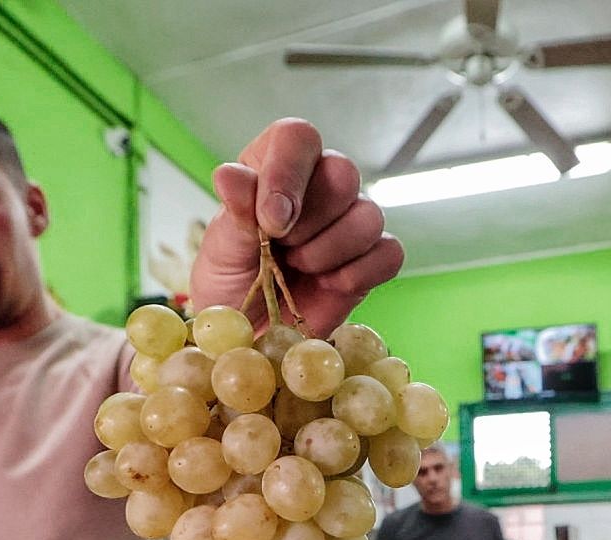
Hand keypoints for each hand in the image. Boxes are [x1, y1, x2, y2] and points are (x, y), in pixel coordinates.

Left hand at [191, 119, 404, 336]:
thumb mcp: (221, 248)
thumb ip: (234, 213)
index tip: (272, 221)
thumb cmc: (231, 280)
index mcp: (276, 164)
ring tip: (299, 269)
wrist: (250, 331)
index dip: (288, 174)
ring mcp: (349, 220)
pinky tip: (328, 285)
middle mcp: (319, 183)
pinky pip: (389, 254)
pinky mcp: (372, 258)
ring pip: (369, 215)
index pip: (298, 138)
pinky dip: (358, 274)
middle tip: (283, 248)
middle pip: (344, 172)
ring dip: (329, 250)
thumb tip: (231, 176)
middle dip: (310, 221)